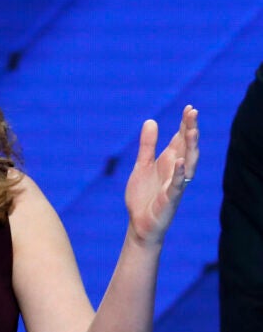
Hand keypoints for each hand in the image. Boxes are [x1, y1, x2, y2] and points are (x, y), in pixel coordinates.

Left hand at [125, 105, 198, 244]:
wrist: (139, 223)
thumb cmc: (144, 195)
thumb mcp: (142, 165)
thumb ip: (147, 145)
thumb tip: (151, 121)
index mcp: (169, 162)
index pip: (180, 140)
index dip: (185, 125)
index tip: (189, 108)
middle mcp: (176, 171)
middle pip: (187, 148)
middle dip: (190, 130)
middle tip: (193, 112)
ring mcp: (175, 185)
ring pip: (188, 164)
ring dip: (190, 148)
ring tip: (192, 131)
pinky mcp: (170, 199)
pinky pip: (177, 185)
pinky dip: (180, 174)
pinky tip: (181, 162)